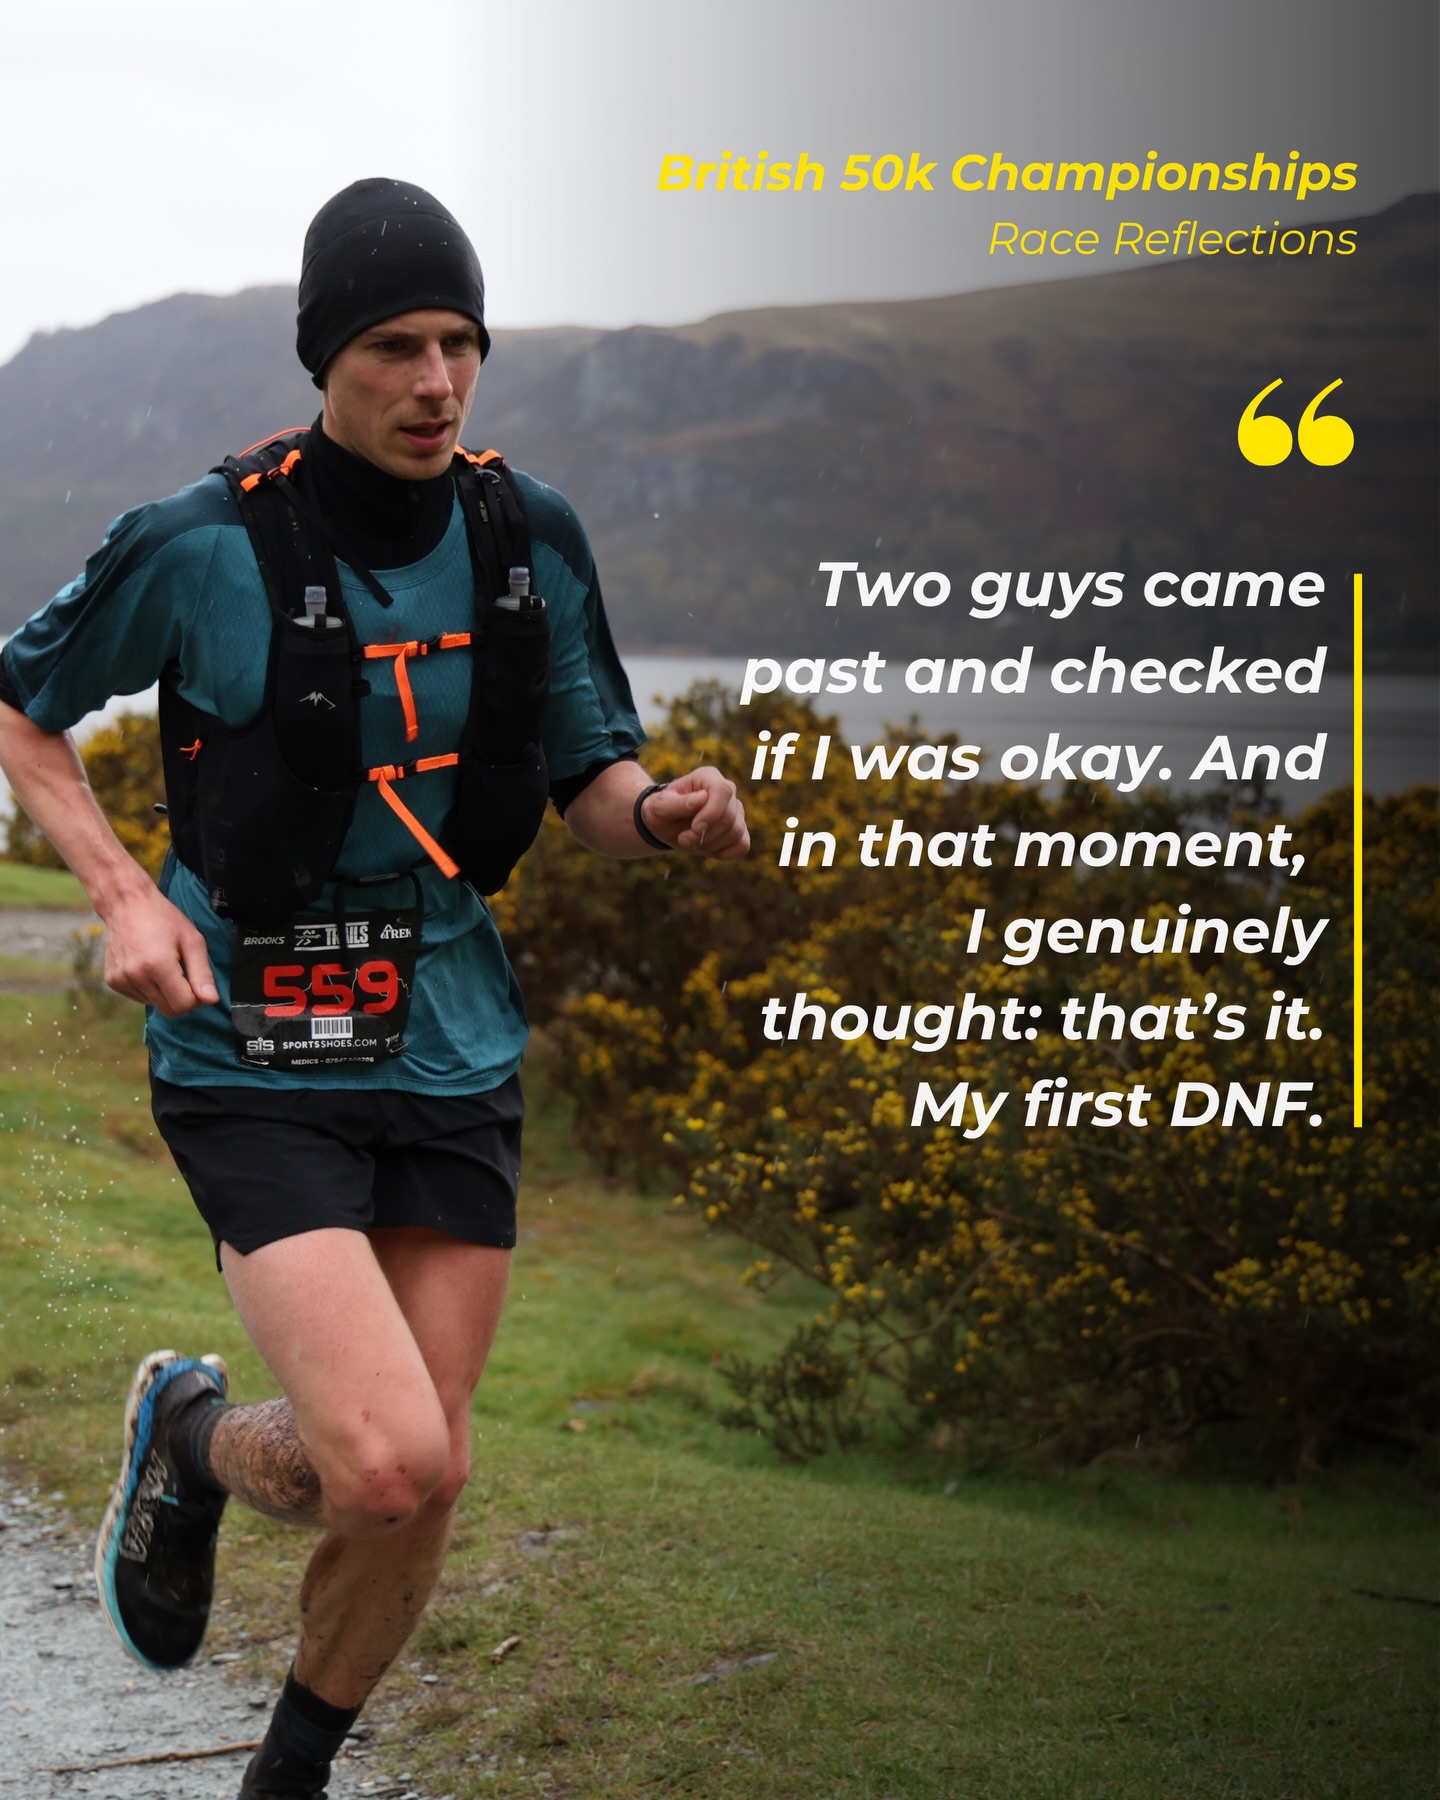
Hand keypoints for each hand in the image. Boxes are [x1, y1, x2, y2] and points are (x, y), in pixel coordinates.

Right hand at [101, 888, 219, 1015]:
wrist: (126, 904)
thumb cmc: (163, 918)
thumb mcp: (192, 940)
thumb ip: (202, 973)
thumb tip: (211, 1000)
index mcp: (158, 965)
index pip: (183, 1005)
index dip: (196, 998)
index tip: (197, 982)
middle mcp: (136, 976)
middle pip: (169, 1010)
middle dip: (182, 998)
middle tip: (184, 974)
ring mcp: (121, 980)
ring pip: (155, 1005)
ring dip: (165, 992)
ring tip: (163, 964)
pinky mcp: (113, 981)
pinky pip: (140, 997)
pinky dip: (149, 988)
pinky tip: (148, 966)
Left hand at [641, 767, 749, 859]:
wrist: (665, 825)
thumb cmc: (661, 812)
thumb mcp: (659, 807)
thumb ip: (677, 803)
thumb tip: (702, 798)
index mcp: (708, 777)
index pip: (723, 790)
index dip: (712, 813)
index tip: (695, 828)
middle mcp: (727, 791)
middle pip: (729, 817)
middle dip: (705, 835)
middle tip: (683, 839)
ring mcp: (736, 811)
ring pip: (735, 832)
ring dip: (709, 845)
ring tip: (690, 842)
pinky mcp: (740, 830)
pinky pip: (742, 845)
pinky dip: (724, 853)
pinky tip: (707, 849)